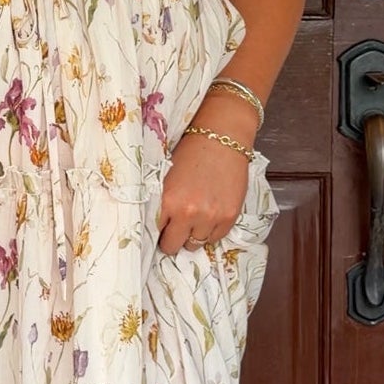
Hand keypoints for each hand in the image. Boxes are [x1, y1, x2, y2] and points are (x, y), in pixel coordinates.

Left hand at [156, 131, 250, 255]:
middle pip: (173, 245)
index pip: (154, 233)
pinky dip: (211, 231)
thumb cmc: (191, 153)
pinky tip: (209, 215)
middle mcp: (188, 213)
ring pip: (195, 244)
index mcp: (168, 201)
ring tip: (194, 218)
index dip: (156, 232)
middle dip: (172, 238)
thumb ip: (162, 203)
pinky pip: (215, 238)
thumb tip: (158, 227)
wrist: (222, 138)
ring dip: (192, 234)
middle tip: (175, 228)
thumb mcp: (166, 177)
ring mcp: (211, 217)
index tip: (159, 230)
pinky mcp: (229, 217)